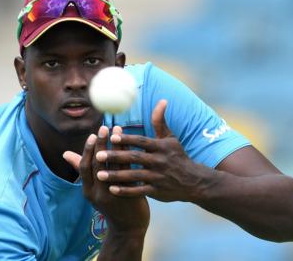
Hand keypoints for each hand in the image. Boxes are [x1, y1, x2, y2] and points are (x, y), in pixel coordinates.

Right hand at [64, 126, 148, 232]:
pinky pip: (129, 170)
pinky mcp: (130, 194)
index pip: (85, 166)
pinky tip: (131, 144)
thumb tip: (65, 154)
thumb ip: (82, 170)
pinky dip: (129, 156)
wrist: (128, 228)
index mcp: (88, 191)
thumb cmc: (110, 204)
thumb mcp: (93, 190)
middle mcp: (99, 193)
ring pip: (114, 166)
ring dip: (116, 146)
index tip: (92, 135)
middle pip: (98, 164)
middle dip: (101, 144)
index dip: (88, 150)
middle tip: (104, 127)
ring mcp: (114, 194)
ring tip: (118, 129)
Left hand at [95, 100, 211, 201]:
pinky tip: (111, 190)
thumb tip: (162, 100)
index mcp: (161, 147)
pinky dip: (126, 191)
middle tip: (98, 155)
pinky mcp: (157, 191)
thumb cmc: (177, 156)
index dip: (127, 139)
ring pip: (134, 176)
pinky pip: (139, 191)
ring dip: (116, 176)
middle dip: (116, 157)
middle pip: (134, 158)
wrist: (194, 181)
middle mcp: (159, 162)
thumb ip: (160, 122)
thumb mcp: (170, 138)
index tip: (111, 137)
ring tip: (99, 175)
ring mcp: (158, 177)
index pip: (141, 141)